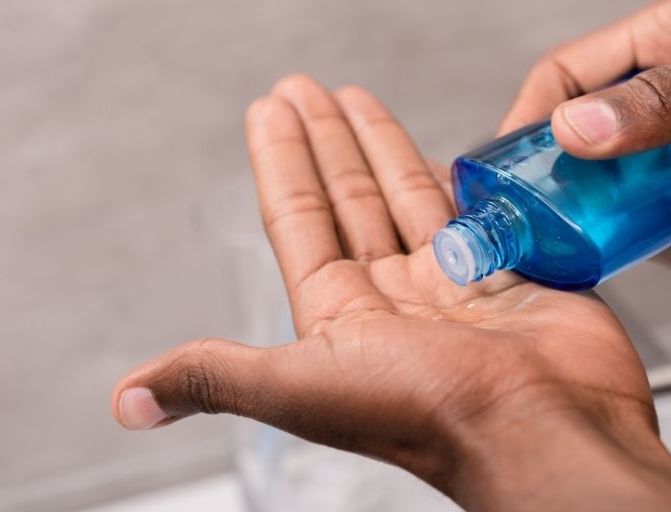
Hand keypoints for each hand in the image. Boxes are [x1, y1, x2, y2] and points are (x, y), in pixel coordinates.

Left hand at [110, 76, 670, 509]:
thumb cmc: (425, 415)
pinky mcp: (510, 275)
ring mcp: (453, 286)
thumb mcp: (301, 388)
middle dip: (325, 143)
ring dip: (380, 148)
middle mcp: (394, 300)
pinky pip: (473, 217)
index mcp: (341, 318)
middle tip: (305, 89)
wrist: (539, 429)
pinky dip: (455, 181)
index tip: (269, 112)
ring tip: (356, 98)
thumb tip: (131, 401)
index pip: (299, 222)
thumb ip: (218, 377)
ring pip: (408, 201)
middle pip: (349, 202)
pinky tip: (437, 150)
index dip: (280, 164)